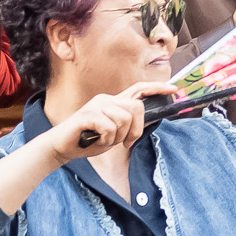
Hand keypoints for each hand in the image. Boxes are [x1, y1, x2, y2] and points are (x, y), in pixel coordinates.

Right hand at [47, 82, 178, 156]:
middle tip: (124, 143)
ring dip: (117, 137)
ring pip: (124, 119)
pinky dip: (105, 140)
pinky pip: (109, 127)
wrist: (62, 147)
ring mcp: (97, 104)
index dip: (157, 88)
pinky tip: (94, 140)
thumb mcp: (114, 135)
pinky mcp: (87, 114)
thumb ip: (128, 127)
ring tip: (103, 140)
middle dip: (135, 130)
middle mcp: (106, 99)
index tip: (174, 90)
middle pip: (137, 108)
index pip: (139, 90)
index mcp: (114, 103)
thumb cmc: (88, 141)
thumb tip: (145, 124)